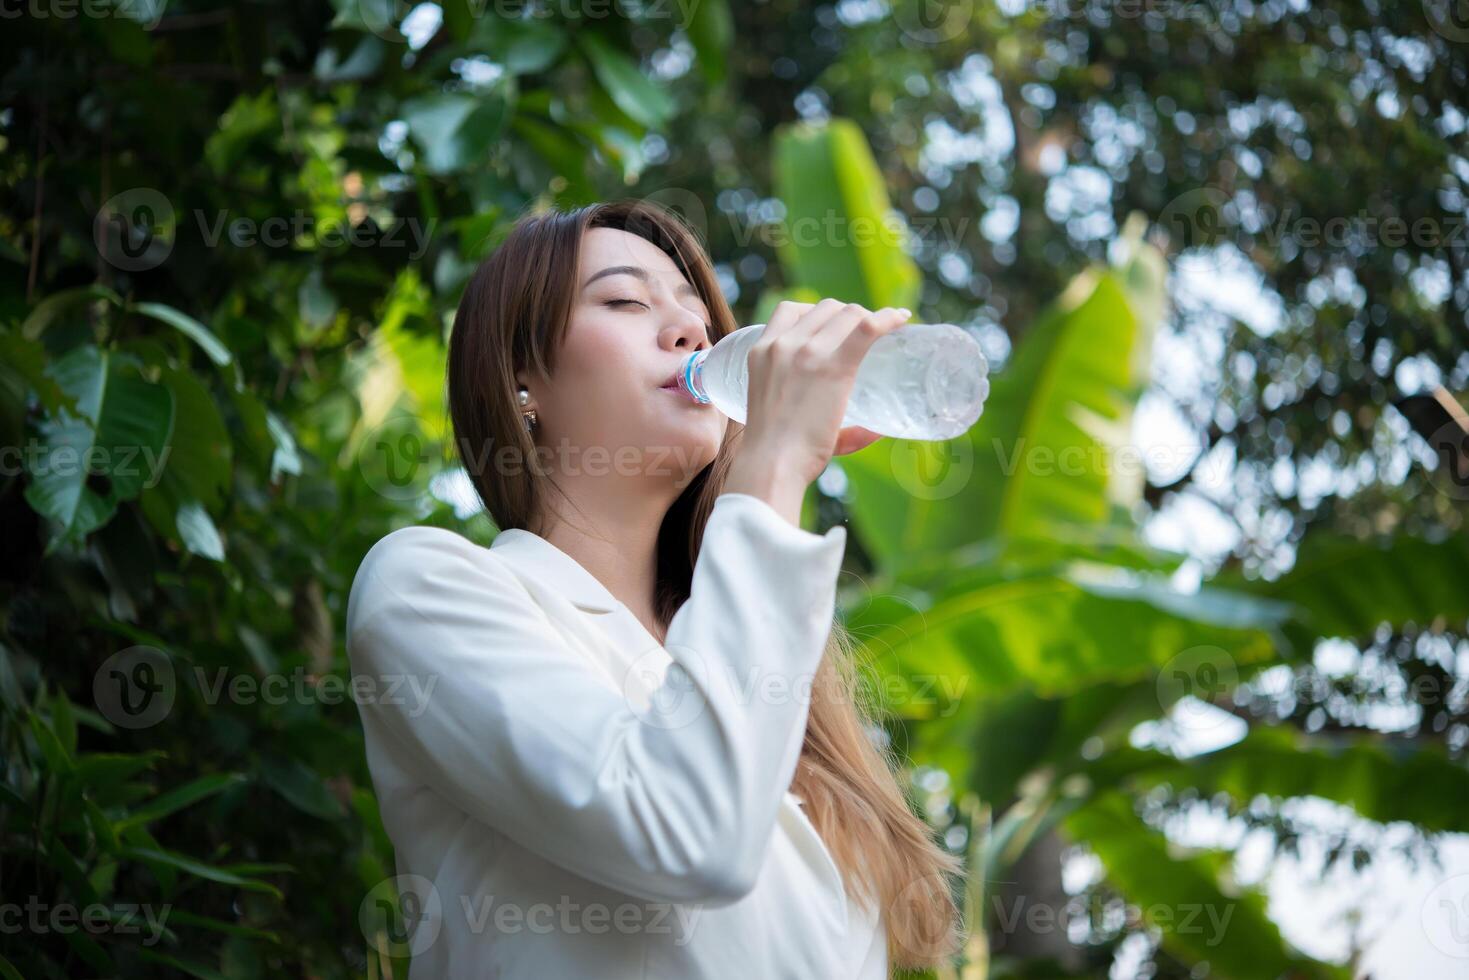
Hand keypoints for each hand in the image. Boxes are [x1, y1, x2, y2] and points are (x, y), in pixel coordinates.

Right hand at [723, 299, 911, 517]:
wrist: (771, 466)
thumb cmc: (777, 455)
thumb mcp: (783, 416)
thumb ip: (817, 416)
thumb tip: (874, 431)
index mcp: (761, 351)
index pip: (791, 311)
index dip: (819, 313)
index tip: (836, 327)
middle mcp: (783, 344)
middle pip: (826, 308)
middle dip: (848, 316)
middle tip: (866, 338)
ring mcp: (807, 352)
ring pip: (848, 313)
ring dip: (868, 318)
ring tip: (884, 333)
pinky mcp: (832, 366)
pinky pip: (867, 328)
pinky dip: (888, 318)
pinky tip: (902, 318)